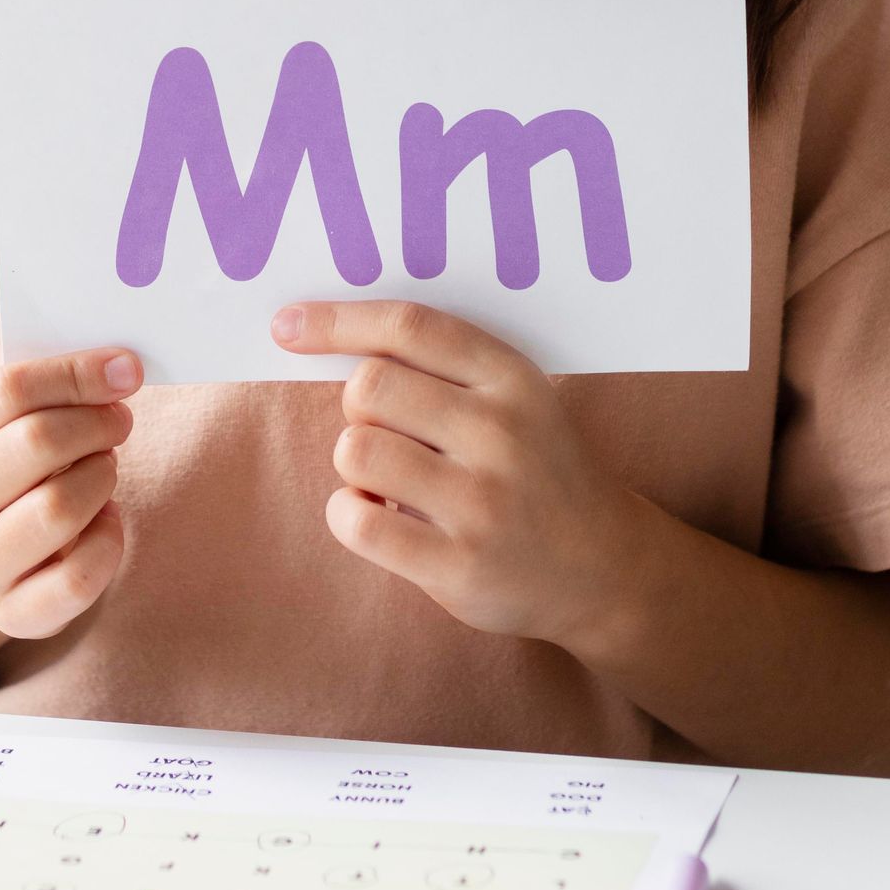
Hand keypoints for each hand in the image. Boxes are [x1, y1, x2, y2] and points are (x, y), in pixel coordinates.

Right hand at [0, 350, 140, 640]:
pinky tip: (104, 519)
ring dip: (101, 477)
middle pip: (36, 443)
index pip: (8, 391)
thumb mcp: (6, 422)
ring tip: (104, 468)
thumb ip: (52, 387)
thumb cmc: (8, 468)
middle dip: (96, 423)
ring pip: (58, 509)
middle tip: (118, 420)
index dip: (76, 374)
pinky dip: (108, 539)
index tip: (125, 369)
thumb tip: (121, 368)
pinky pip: (78, 576)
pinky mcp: (12, 614)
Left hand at [271, 301, 632, 652]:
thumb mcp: (515, 399)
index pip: (410, 327)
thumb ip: (443, 368)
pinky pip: (358, 523)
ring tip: (388, 483)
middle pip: (370, 387)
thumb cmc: (536, 470)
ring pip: (358, 451)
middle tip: (387, 434)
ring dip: (355, 466)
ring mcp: (483, 503)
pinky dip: (348, 515)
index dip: (338, 320)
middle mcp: (502, 433)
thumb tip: (326, 333)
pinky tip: (377, 518)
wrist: (603, 569)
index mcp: (512, 379)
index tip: (287, 324)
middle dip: (358, 408)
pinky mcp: (459, 565)